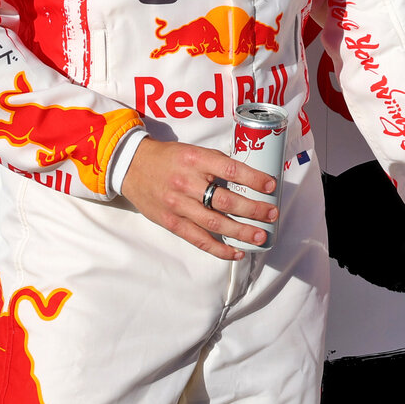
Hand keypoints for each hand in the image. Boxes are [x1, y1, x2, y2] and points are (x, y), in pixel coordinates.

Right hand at [120, 137, 277, 260]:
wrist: (132, 166)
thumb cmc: (169, 158)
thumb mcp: (194, 151)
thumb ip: (217, 163)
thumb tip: (249, 178)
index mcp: (196, 160)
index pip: (230, 169)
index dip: (253, 178)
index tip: (271, 186)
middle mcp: (187, 183)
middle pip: (225, 200)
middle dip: (253, 209)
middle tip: (272, 214)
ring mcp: (178, 205)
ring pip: (215, 223)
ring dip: (241, 232)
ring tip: (261, 236)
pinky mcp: (171, 222)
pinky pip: (198, 239)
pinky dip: (219, 248)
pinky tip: (236, 252)